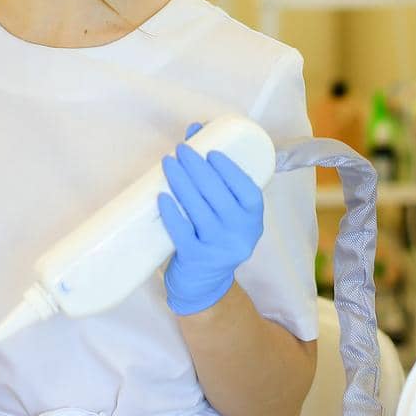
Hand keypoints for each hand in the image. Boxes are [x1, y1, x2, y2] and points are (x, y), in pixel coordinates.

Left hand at [157, 120, 265, 315]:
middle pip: (218, 196)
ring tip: (168, 163)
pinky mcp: (196, 259)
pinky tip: (162, 196)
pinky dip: (172, 212)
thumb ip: (218, 178)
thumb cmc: (216, 235)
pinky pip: (182, 232)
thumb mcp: (228, 212)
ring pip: (198, 210)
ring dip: (182, 182)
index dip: (230, 170)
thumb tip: (195, 132)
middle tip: (181, 149)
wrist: (204, 284)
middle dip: (198, 168)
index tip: (211, 152)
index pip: (247, 192)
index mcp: (253, 219)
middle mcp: (240, 235)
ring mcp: (219, 248)